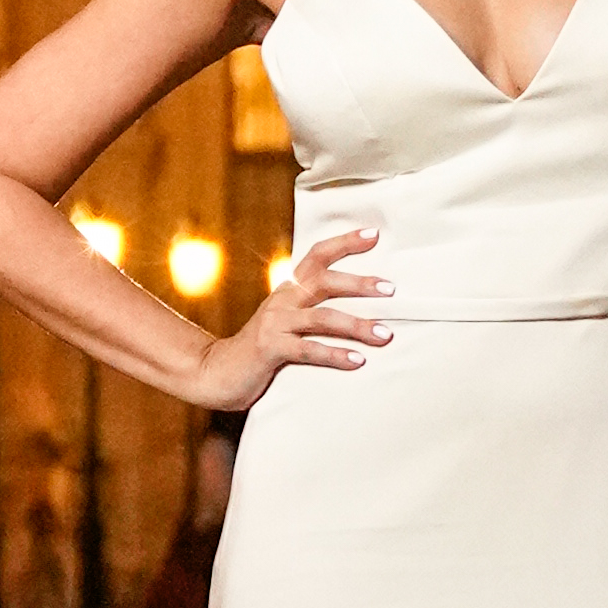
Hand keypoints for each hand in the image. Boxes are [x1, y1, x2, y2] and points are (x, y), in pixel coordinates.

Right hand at [183, 222, 387, 410]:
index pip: (317, 255)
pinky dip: (335, 355)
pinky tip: (357, 361)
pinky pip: (308, 350)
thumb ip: (313, 310)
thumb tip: (363, 310)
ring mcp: (275, 323)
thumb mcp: (286, 321)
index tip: (374, 234)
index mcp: (289, 289)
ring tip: (385, 335)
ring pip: (322, 318)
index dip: (345, 243)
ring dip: (357, 326)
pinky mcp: (270, 348)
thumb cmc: (263, 348)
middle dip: (360, 283)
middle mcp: (283, 300)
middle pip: (324, 281)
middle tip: (390, 289)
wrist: (217, 372)